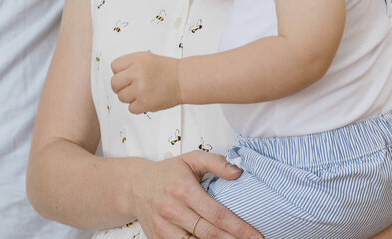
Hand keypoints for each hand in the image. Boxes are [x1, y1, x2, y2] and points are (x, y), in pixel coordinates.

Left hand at [110, 51, 181, 113]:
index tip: (126, 75)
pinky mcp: (145, 103)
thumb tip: (116, 74)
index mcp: (137, 60)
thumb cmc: (167, 70)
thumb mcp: (147, 58)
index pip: (114, 67)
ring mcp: (140, 89)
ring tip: (141, 92)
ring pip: (121, 97)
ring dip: (129, 97)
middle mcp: (137, 73)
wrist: (183, 80)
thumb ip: (130, 64)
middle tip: (131, 86)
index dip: (120, 72)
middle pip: (114, 83)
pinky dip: (137, 106)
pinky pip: (131, 108)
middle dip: (121, 86)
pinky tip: (146, 99)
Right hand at [128, 151, 260, 238]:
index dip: (239, 227)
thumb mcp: (191, 159)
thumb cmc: (168, 173)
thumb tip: (238, 173)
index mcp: (183, 190)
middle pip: (209, 234)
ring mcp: (163, 227)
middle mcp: (172, 210)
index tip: (256, 235)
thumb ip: (216, 163)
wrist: (135, 186)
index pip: (217, 214)